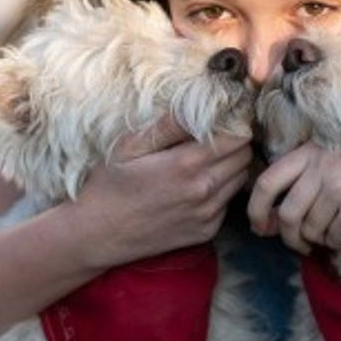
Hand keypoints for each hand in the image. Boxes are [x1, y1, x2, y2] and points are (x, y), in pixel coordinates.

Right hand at [66, 113, 252, 267]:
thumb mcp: (129, 146)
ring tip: (202, 163)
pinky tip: (193, 189)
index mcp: (186, 164)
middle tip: (212, 139)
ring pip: (240, 180)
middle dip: (234, 144)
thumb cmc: (109, 185)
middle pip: (244, 157)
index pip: (238, 136)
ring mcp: (207, 215)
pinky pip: (227, 203)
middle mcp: (203, 191)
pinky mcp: (206, 232)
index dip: (233, 123)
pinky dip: (219, 192)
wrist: (96, 235)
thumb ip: (168, 125)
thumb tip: (199, 104)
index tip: (220, 119)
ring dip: (229, 168)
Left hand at [246, 141, 340, 253]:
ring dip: (320, 239)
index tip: (260, 226)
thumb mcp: (336, 165)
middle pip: (285, 214)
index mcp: (313, 149)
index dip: (256, 209)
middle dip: (288, 236)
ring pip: (308, 231)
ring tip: (340, 230)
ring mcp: (338, 187)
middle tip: (299, 245)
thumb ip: (304, 180)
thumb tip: (267, 218)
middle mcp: (322, 164)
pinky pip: (331, 240)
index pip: (268, 181)